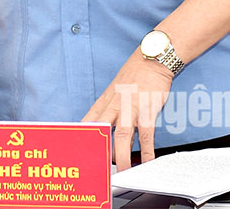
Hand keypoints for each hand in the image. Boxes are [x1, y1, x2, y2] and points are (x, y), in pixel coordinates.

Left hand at [83, 51, 172, 169]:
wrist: (153, 59)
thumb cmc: (135, 74)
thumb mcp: (115, 88)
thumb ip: (110, 107)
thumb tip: (107, 124)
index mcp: (105, 100)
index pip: (89, 120)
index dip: (82, 136)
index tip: (76, 149)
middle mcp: (115, 105)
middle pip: (103, 132)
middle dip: (101, 151)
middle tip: (101, 167)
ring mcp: (131, 109)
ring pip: (123, 137)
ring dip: (122, 156)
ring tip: (123, 171)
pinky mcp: (148, 111)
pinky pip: (147, 136)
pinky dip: (147, 151)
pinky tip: (147, 161)